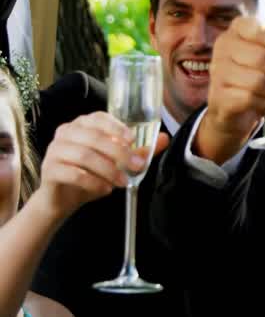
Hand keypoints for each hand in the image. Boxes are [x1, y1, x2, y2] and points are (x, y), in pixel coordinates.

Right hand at [32, 112, 169, 217]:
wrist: (63, 198)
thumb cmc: (91, 174)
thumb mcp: (118, 162)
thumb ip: (139, 150)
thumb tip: (164, 138)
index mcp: (82, 125)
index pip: (98, 118)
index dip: (116, 127)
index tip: (132, 140)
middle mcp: (66, 133)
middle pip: (93, 138)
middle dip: (119, 153)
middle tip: (136, 166)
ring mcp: (54, 150)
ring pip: (83, 155)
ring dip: (108, 170)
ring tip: (122, 182)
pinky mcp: (49, 169)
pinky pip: (72, 173)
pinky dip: (92, 182)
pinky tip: (105, 189)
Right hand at [196, 15, 264, 162]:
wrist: (238, 107)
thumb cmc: (263, 75)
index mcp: (240, 28)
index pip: (262, 30)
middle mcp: (224, 45)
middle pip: (262, 57)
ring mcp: (218, 70)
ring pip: (257, 80)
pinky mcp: (218, 94)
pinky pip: (249, 98)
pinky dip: (264, 103)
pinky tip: (264, 102)